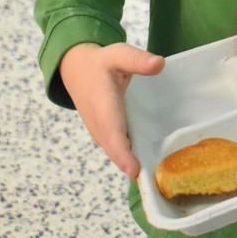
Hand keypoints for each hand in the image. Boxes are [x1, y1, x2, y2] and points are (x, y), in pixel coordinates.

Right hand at [59, 42, 164, 178]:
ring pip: (115, 151)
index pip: (113, 133)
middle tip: (153, 183)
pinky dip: (127, 158)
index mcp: (103, 104)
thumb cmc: (102, 62)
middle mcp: (99, 122)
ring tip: (152, 179)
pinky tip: (145, 165)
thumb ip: (138, 60)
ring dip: (130, 164)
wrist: (77, 69)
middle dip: (131, 166)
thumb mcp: (119, 54)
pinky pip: (116, 148)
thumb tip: (159, 64)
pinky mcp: (103, 133)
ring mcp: (99, 130)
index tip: (134, 170)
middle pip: (115, 149)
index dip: (122, 153)